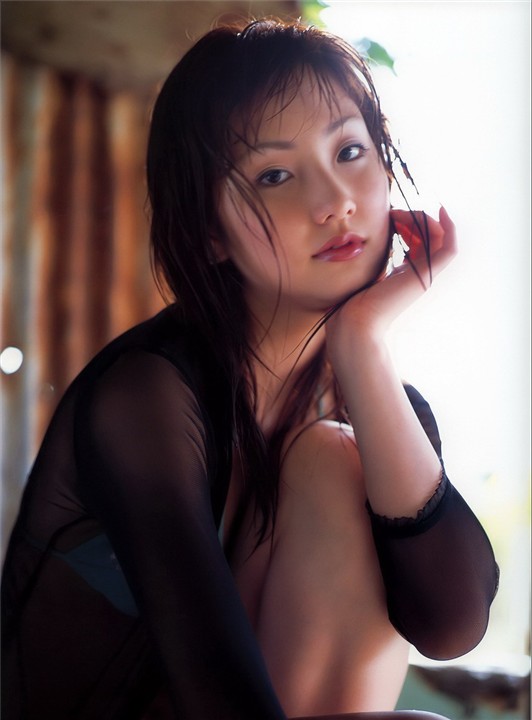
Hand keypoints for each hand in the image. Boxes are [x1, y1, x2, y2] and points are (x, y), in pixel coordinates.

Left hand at [326, 206, 456, 358]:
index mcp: (405, 274)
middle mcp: (418, 274)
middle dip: (414, 219)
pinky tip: (440, 210)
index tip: (392, 215)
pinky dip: (449, 228)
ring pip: (438, 238)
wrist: (356, 321)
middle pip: (429, 237)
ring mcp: (424, 275)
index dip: (409, 223)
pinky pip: (449, 249)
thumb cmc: (353, 302)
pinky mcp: (426, 275)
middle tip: (393, 213)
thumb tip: (371, 239)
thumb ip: (374, 257)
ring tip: (399, 215)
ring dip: (422, 219)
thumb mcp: (364, 273)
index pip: (418, 242)